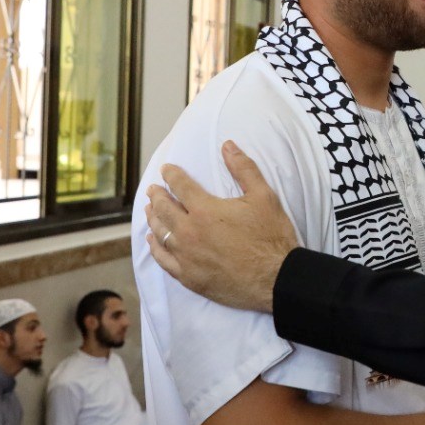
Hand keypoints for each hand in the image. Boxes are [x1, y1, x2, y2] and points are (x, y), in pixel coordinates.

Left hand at [145, 143, 299, 312]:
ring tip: (149, 210)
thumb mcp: (263, 196)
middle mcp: (189, 232)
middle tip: (152, 189)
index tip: (166, 169)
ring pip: (160, 233)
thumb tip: (228, 145)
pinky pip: (163, 260)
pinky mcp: (189, 277)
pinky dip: (155, 247)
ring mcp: (186, 256)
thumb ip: (244, 169)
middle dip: (156, 195)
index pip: (180, 186)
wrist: (276, 279)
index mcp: (205, 209)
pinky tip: (153, 241)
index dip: (171, 175)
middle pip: (164, 209)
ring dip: (153, 218)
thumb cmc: (271, 237)